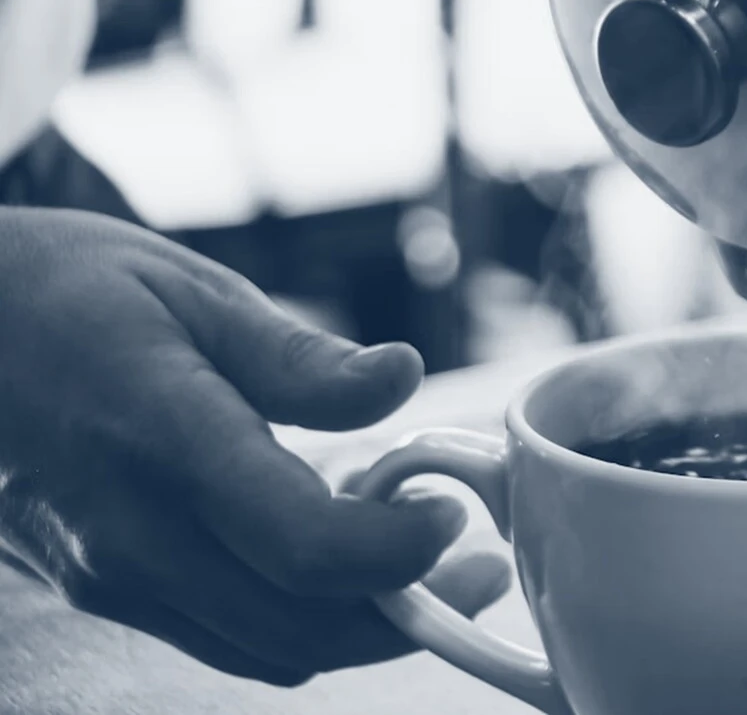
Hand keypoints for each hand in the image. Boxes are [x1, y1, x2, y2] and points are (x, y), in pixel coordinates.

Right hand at [0, 208, 508, 685]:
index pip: (300, 542)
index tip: (452, 513)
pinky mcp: (108, 590)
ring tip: (432, 568)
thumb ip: (301, 359)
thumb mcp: (193, 294)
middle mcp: (133, 532)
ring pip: (269, 648)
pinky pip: (229, 636)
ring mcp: (113, 575)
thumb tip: (404, 378)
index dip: (397, 551)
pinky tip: (344, 564)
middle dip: (411, 613)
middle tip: (481, 570)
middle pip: (301, 625)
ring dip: (365, 626)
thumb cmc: (69, 297)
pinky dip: (304, 618)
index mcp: (163, 439)